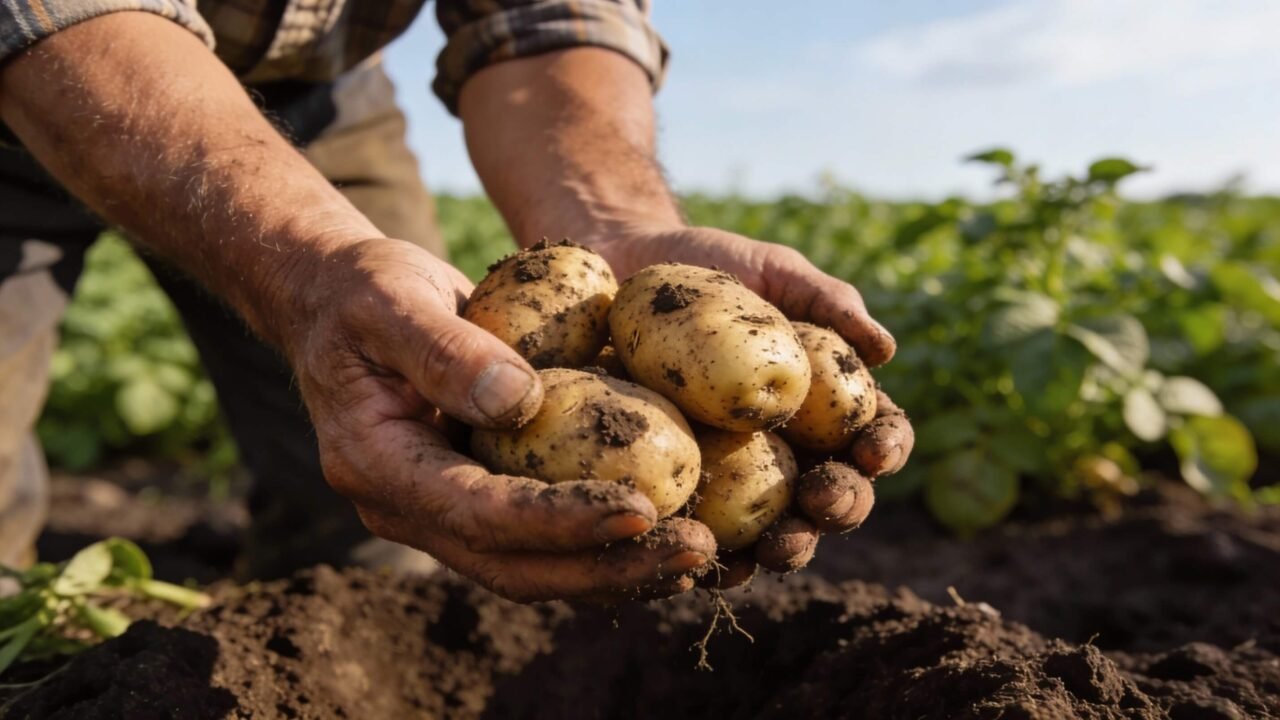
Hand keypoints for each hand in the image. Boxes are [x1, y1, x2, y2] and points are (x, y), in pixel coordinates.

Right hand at [282, 238, 713, 601]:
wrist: (341, 303)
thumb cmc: (362, 290)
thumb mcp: (388, 299)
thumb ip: (443, 350)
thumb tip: (521, 402)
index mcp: (378, 467)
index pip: (478, 514)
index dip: (559, 520)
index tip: (640, 507)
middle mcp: (409, 510)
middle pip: (515, 565)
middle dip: (608, 566)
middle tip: (696, 552)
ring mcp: (443, 514)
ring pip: (537, 568)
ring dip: (620, 568)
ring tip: (702, 554)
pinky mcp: (479, 502)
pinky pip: (546, 541)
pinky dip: (608, 544)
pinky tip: (671, 533)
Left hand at [590, 226, 915, 583]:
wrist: (623, 269)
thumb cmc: (711, 267)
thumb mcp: (772, 273)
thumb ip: (829, 302)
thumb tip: (886, 350)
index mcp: (828, 407)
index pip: (873, 437)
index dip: (885, 450)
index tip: (873, 452)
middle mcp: (790, 452)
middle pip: (832, 496)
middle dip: (838, 507)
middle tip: (822, 501)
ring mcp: (734, 480)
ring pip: (773, 531)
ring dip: (784, 547)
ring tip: (775, 547)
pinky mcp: (677, 492)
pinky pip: (695, 534)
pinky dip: (704, 555)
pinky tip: (700, 564)